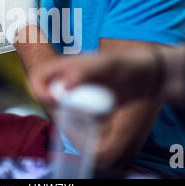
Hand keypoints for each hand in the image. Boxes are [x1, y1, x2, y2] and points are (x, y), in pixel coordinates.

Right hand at [30, 50, 162, 105]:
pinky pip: (75, 116)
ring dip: (71, 116)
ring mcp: (76, 93)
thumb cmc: (125, 66)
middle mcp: (67, 80)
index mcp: (65, 65)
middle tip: (81, 112)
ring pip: (61, 108)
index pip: (39, 77)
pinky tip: (101, 117)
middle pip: (48, 96)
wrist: (145, 78)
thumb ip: (83, 73)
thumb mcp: (105, 66)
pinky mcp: (86, 105)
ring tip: (95, 115)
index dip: (39, 90)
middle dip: (58, 108)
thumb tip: (63, 87)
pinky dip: (83, 120)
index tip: (54, 102)